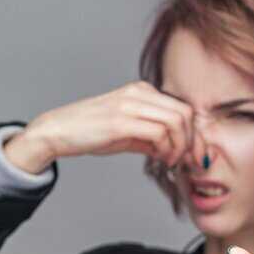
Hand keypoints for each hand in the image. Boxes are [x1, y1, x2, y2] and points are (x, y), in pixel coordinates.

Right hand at [17, 80, 196, 168]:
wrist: (57, 131)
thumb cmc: (88, 132)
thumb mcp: (125, 133)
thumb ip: (150, 139)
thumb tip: (172, 151)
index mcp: (141, 91)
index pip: (183, 108)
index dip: (195, 134)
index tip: (196, 155)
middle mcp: (139, 93)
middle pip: (185, 113)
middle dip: (193, 141)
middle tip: (190, 162)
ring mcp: (129, 105)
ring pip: (176, 121)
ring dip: (180, 147)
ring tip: (172, 162)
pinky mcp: (121, 121)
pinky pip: (159, 133)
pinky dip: (167, 150)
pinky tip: (161, 160)